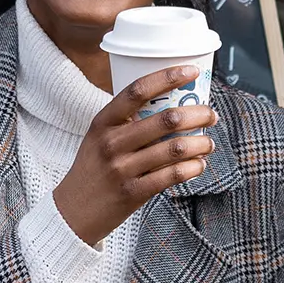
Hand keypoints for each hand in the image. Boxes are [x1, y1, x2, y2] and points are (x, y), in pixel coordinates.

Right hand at [51, 66, 216, 243]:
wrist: (73, 211)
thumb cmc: (93, 168)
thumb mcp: (99, 137)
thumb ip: (127, 122)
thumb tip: (171, 104)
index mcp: (104, 122)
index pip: (138, 90)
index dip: (168, 77)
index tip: (192, 71)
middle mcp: (112, 142)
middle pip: (166, 119)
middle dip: (197, 114)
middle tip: (211, 115)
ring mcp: (122, 168)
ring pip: (174, 148)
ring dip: (200, 143)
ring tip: (209, 143)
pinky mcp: (133, 192)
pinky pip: (172, 175)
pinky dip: (192, 168)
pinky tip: (199, 164)